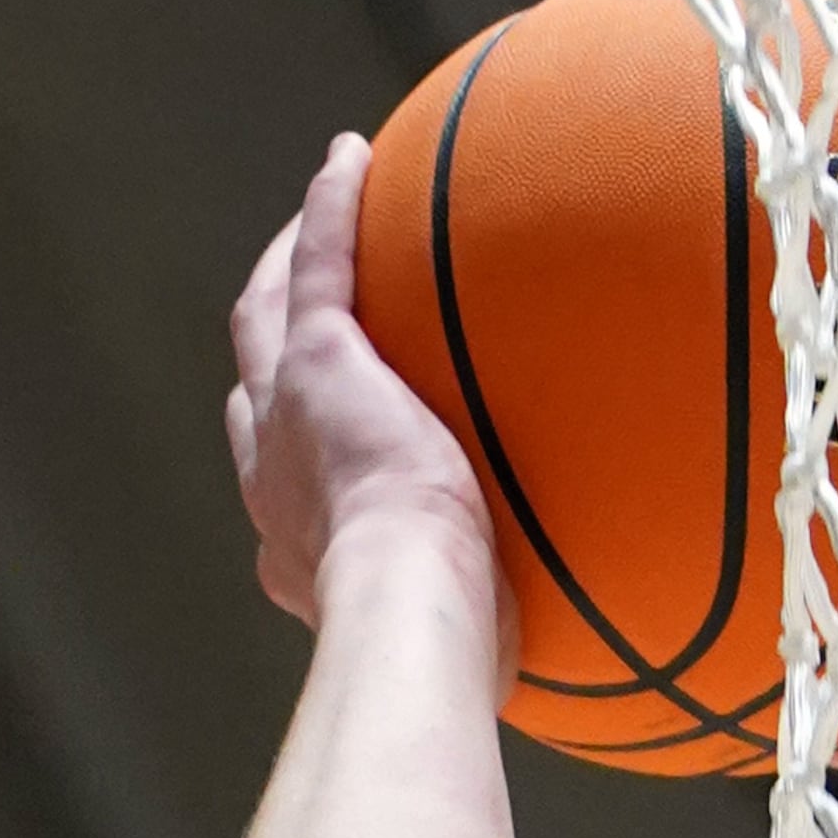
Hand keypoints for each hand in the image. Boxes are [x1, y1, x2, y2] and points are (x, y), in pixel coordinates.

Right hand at [227, 134, 513, 668]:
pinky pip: (320, 261)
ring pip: (267, 318)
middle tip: (296, 315)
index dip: (294, 452)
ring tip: (322, 215)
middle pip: (253, 394)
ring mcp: (288, 414)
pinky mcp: (321, 361)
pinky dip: (328, 210)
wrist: (415, 610)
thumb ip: (501, 632)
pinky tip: (349, 159)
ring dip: (284, 265)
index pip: (284, 487)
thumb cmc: (454, 652)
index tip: (324, 438)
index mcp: (298, 549)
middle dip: (270, 354)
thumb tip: (585, 678)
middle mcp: (274, 480)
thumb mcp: (476, 641)